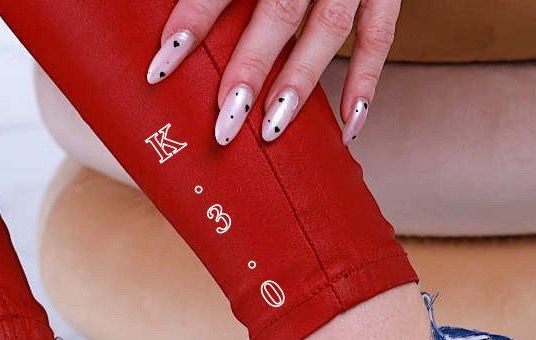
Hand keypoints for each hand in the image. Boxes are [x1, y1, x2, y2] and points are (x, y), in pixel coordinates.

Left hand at [146, 0, 398, 145]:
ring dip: (299, 82)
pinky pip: (380, 35)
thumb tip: (155, 8)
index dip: (196, 15)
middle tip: (224, 120)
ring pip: (330, 26)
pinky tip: (347, 126)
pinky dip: (365, 82)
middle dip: (251, 66)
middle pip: (280, 8)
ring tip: (270, 130)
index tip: (165, 60)